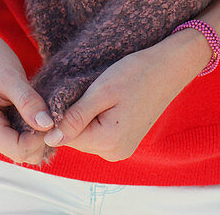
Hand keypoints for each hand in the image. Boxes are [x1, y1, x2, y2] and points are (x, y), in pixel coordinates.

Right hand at [0, 13, 55, 165]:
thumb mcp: (12, 76)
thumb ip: (28, 102)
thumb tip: (48, 126)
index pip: (19, 150)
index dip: (40, 138)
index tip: (53, 116)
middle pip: (19, 153)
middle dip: (38, 137)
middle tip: (49, 111)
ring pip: (17, 149)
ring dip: (32, 134)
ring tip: (37, 108)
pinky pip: (12, 141)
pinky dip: (24, 130)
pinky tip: (28, 111)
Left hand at [42, 31, 210, 161]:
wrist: (169, 67)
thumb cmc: (136, 73)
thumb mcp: (102, 91)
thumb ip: (75, 117)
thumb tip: (51, 139)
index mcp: (108, 142)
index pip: (66, 136)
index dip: (60, 114)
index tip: (67, 91)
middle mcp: (115, 153)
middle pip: (76, 138)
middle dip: (73, 116)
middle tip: (84, 88)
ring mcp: (122, 149)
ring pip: (87, 136)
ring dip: (84, 116)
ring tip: (96, 92)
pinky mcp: (125, 141)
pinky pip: (100, 133)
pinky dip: (96, 118)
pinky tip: (104, 100)